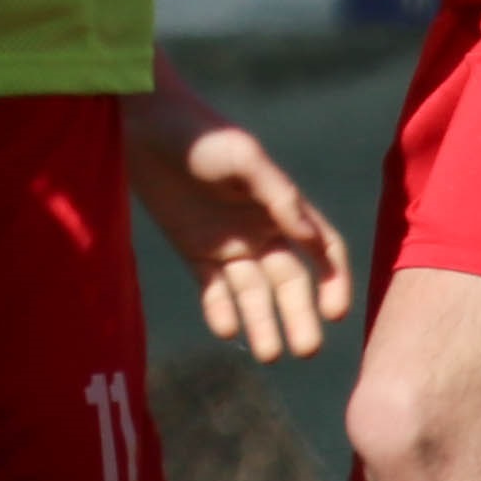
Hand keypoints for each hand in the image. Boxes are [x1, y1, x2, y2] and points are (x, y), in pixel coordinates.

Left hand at [123, 78, 354, 360]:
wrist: (146, 126)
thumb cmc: (202, 134)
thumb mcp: (244, 158)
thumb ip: (278, 195)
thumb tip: (310, 238)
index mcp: (283, 207)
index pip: (322, 250)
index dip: (334, 280)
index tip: (335, 312)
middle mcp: (261, 230)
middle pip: (290, 282)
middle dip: (300, 316)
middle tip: (306, 350)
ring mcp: (228, 243)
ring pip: (254, 294)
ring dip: (263, 323)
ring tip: (270, 354)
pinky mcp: (194, 250)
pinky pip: (214, 290)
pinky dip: (222, 311)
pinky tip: (228, 329)